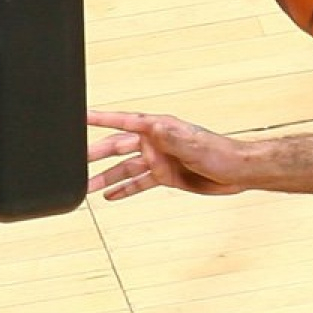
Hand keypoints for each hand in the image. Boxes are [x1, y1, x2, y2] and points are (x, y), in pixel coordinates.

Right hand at [86, 110, 246, 200]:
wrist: (239, 173)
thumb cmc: (223, 153)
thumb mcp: (194, 145)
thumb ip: (171, 137)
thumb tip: (152, 126)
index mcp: (161, 128)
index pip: (124, 121)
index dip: (101, 118)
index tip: (80, 116)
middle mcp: (156, 142)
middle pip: (118, 147)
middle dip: (96, 153)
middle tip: (74, 161)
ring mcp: (160, 159)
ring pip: (125, 168)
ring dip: (106, 177)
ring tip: (85, 187)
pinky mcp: (166, 176)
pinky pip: (139, 182)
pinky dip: (125, 189)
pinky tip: (109, 195)